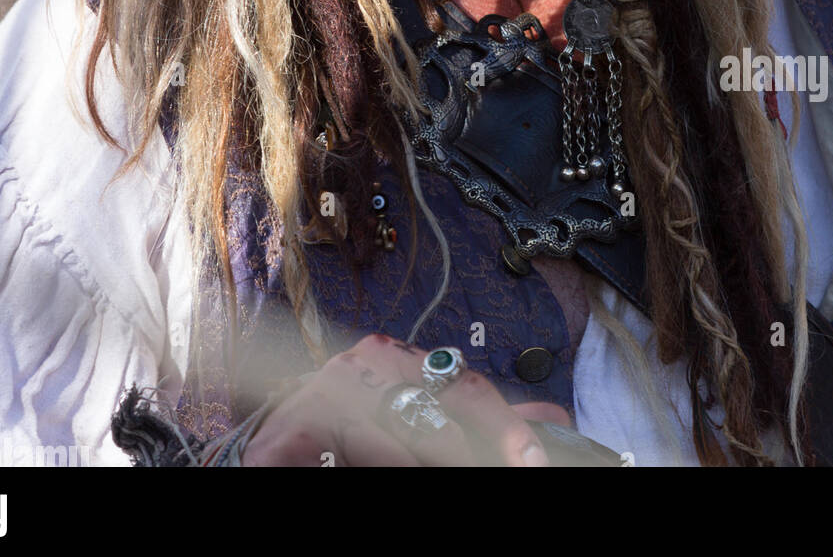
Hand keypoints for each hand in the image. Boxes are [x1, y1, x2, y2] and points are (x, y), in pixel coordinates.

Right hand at [240, 333, 570, 466]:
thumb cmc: (355, 431)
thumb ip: (480, 422)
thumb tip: (553, 422)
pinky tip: (380, 470)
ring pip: (396, 442)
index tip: (532, 460)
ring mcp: (328, 392)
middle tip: (494, 474)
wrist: (279, 442)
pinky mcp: (294, 429)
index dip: (505, 425)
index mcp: (402, 358)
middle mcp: (367, 364)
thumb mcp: (419, 419)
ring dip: (421, 465)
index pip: (467, 387)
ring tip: (440, 474)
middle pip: (434, 417)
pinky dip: (380, 465)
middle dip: (466, 455)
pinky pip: (351, 453)